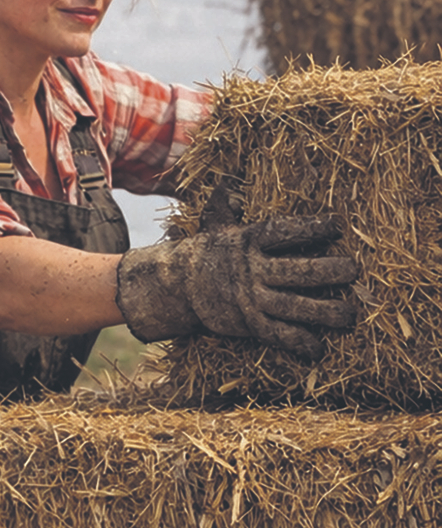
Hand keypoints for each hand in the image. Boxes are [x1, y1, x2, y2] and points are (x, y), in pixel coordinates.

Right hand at [115, 215, 359, 357]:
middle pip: (296, 271)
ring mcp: (250, 300)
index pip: (281, 233)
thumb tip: (228, 179)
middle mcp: (251, 271)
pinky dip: (299, 342)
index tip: (335, 226)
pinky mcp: (248, 324)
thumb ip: (226, 203)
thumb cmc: (205, 251)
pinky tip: (319, 348)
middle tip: (353, 269)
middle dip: (328, 271)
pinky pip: (277, 335)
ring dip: (325, 312)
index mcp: (246, 242)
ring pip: (294, 307)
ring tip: (350, 314)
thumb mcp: (214, 223)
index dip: (309, 229)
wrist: (174, 286)